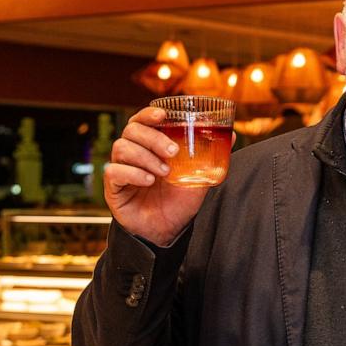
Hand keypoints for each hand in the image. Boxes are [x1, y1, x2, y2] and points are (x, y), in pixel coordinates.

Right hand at [104, 107, 206, 246]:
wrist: (169, 231)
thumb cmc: (180, 200)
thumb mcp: (199, 176)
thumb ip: (211, 156)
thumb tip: (232, 134)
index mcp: (150, 145)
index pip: (142, 121)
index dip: (149, 114)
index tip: (163, 115)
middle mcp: (133, 153)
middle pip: (132, 131)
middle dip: (153, 138)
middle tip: (173, 151)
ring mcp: (121, 169)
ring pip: (122, 148)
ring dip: (145, 156)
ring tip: (165, 172)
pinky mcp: (113, 188)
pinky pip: (114, 172)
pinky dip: (132, 173)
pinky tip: (149, 181)